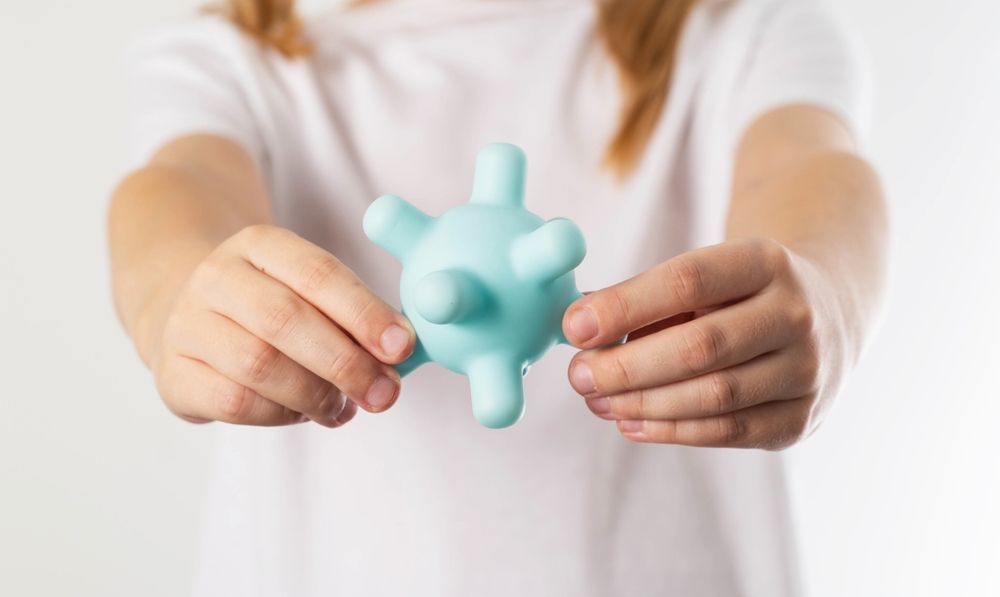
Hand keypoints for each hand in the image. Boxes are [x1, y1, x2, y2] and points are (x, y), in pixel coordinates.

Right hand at [141, 225, 414, 426]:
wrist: (191, 318)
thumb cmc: (274, 309)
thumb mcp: (310, 292)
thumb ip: (354, 318)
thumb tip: (398, 355)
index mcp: (259, 243)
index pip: (317, 272)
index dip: (364, 312)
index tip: (402, 346)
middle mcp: (216, 277)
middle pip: (285, 320)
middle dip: (346, 362)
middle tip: (385, 394)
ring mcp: (188, 324)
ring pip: (258, 365)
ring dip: (316, 395)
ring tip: (345, 407)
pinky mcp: (173, 374)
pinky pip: (234, 403)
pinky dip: (281, 416)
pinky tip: (304, 414)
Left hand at [562, 238, 849, 449]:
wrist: (825, 312)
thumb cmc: (737, 294)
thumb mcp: (702, 275)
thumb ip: (643, 297)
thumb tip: (578, 324)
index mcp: (765, 261)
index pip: (687, 281)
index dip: (625, 306)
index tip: (574, 327)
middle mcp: (795, 315)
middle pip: (700, 347)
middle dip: (626, 367)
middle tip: (578, 374)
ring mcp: (806, 370)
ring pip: (714, 397)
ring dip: (642, 404)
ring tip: (596, 401)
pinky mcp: (800, 418)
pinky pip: (728, 433)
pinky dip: (671, 431)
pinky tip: (630, 423)